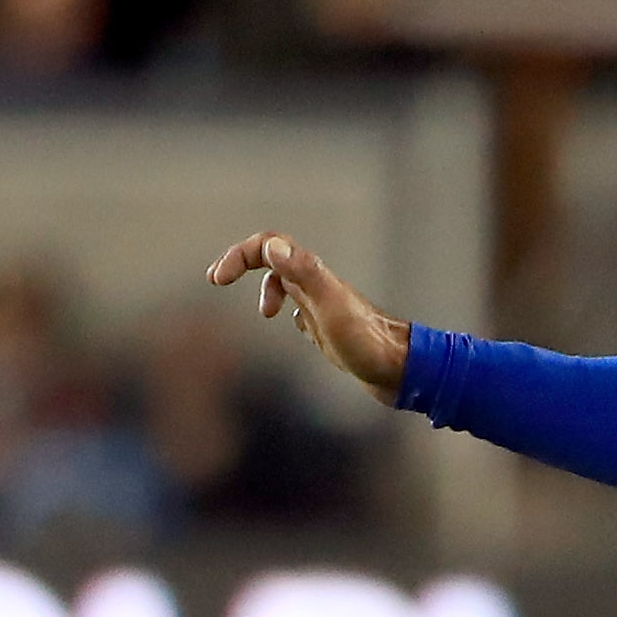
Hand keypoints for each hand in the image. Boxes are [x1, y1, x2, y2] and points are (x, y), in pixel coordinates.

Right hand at [206, 231, 409, 401]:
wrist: (400, 369)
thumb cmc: (367, 342)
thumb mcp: (330, 307)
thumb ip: (304, 274)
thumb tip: (272, 248)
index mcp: (314, 276)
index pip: (268, 247)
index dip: (239, 255)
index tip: (219, 281)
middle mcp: (318, 285)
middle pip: (274, 259)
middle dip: (243, 263)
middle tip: (217, 279)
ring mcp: (324, 305)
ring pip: (287, 283)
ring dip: (266, 288)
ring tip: (264, 313)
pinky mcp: (330, 326)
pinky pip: (302, 307)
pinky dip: (287, 308)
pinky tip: (293, 324)